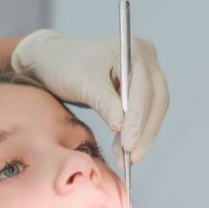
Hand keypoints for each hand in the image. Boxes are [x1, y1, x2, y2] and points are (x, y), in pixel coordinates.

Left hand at [11, 29, 168, 163]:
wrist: (52, 62)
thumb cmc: (65, 65)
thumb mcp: (84, 84)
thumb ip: (105, 104)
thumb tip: (121, 127)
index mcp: (132, 49)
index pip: (144, 88)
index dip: (139, 118)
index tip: (129, 143)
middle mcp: (144, 58)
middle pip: (156, 100)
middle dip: (144, 131)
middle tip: (132, 156)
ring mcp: (143, 73)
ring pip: (153, 110)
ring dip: (141, 136)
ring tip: (126, 158)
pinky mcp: (136, 89)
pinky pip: (143, 113)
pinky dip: (134, 132)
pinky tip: (124, 150)